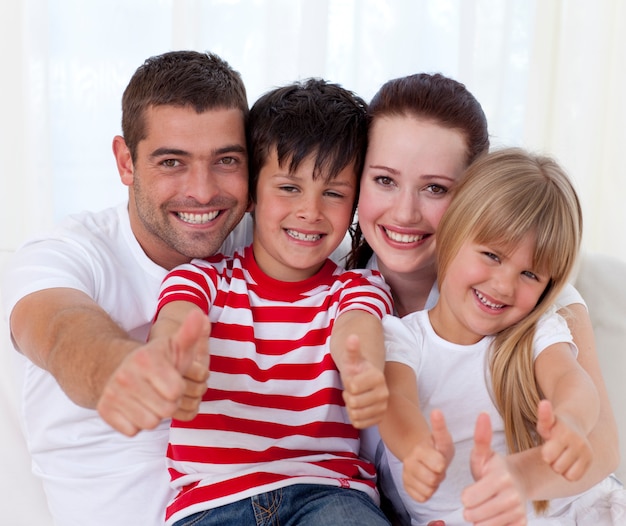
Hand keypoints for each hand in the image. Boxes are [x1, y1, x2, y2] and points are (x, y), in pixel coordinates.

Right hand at [97, 309, 209, 435]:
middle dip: (169, 403)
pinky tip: (135, 407)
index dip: (179, 388)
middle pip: (166, 410)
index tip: (172, 379)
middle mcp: (125, 375)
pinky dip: (136, 424)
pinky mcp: (104, 410)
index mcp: (145, 358)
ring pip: (149, 423)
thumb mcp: (175, 346)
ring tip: (150, 399)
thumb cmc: (158, 360)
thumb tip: (199, 314)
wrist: (120, 368)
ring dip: (154, 415)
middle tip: (161, 391)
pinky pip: (132, 431)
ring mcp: (112, 393)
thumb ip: (190, 334)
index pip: (177, 391)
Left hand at [340, 334, 387, 428]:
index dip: (347, 383)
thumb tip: (352, 337)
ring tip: (355, 397)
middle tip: (352, 390)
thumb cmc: (356, 369)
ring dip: (350, 407)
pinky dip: (354, 417)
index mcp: (378, 377)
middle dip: (347, 396)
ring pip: (355, 414)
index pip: (351, 386)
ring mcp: (383, 407)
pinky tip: (358, 408)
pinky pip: (358, 424)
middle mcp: (384, 393)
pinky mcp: (379, 419)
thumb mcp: (352, 359)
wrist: (365, 382)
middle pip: (353, 402)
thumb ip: (352, 349)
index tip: (352, 378)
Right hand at [403, 409, 453, 501]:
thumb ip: (440, 427)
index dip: (441, 464)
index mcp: (421, 449)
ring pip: (428, 490)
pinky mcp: (406, 486)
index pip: (438, 464)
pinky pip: (422, 498)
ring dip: (434, 484)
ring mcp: (407, 474)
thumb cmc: (436, 447)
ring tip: (432, 473)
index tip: (440, 459)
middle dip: (439, 475)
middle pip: (433, 480)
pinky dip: (426, 492)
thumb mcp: (442, 438)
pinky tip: (425, 481)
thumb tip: (436, 410)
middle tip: (438, 467)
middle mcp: (411, 461)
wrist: (419, 453)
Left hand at [462, 413, 526, 524]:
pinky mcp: (521, 524)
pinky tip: (493, 514)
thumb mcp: (483, 453)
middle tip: (477, 498)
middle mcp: (512, 496)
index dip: (465, 495)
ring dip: (479, 518)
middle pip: (473, 514)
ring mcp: (518, 512)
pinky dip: (490, 525)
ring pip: (482, 525)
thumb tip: (482, 414)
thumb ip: (480, 437)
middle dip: (470, 508)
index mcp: (501, 478)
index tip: (470, 488)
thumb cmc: (494, 468)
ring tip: (484, 505)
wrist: (517, 481)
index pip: (467, 498)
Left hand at [536, 399, 592, 480]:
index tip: (549, 444)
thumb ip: (543, 416)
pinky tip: (568, 460)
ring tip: (561, 454)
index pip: (547, 457)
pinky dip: (569, 472)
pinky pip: (574, 477)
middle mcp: (578, 442)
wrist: (575, 422)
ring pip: (566, 474)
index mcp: (563, 433)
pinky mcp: (590, 459)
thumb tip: (544, 403)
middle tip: (555, 449)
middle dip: (552, 460)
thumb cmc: (554, 425)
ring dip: (560, 467)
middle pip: (556, 467)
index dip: (545, 453)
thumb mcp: (546, 421)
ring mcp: (586, 451)